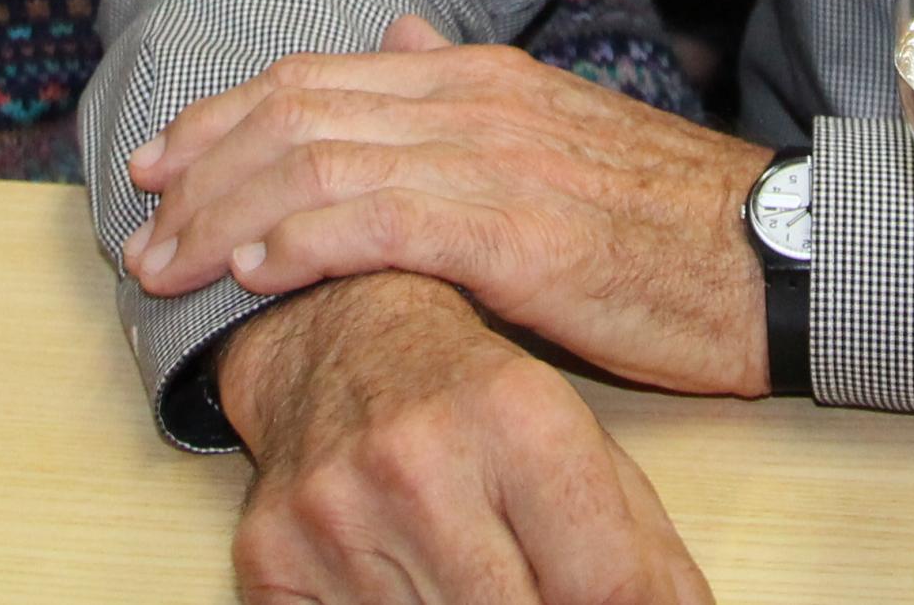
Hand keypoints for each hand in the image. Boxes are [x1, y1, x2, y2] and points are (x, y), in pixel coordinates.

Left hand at [124, 16, 772, 395]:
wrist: (778, 253)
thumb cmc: (669, 214)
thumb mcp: (562, 125)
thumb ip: (467, 82)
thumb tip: (399, 30)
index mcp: (478, 75)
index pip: (315, 78)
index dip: (223, 117)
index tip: (160, 162)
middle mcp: (474, 102)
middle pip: (297, 117)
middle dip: (201, 169)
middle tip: (136, 224)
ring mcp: (494, 164)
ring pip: (319, 169)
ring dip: (224, 217)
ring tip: (167, 265)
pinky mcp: (516, 236)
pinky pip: (379, 226)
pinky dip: (300, 245)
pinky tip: (251, 274)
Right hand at [217, 271, 715, 604]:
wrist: (333, 335)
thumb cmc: (475, 396)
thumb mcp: (583, 444)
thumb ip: (644, 551)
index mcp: (516, 416)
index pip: (602, 588)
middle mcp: (419, 460)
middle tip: (547, 600)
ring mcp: (336, 512)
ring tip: (483, 581)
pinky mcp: (270, 553)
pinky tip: (415, 592)